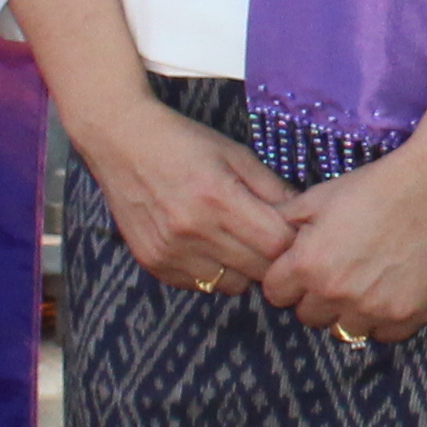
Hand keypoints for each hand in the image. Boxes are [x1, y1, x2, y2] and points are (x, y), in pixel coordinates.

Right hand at [69, 93, 298, 297]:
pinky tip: (206, 245)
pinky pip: (201, 285)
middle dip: (272, 258)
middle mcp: (193, 230)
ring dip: (243, 269)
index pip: (277, 245)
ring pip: (232, 285)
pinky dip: (213, 272)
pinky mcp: (155, 263)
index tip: (293, 232)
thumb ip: (272, 188)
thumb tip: (305, 218)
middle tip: (269, 239)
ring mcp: (171, 251)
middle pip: (258, 270)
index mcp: (218, 197)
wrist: (120, 141)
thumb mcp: (235, 154)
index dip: (292, 241)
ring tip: (235, 240)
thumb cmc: (184, 142)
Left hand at [260, 147, 426, 344]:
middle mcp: (337, 294)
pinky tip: (390, 292)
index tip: (303, 266)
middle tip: (337, 270)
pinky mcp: (409, 315)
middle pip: (308, 316)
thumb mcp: (319, 196)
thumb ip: (285, 221)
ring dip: (348, 311)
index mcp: (308, 265)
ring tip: (364, 282)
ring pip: (344, 330)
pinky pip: (384, 334)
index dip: (286, 278)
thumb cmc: (375, 186)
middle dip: (316, 296)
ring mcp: (374, 308)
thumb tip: (266, 233)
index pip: (276, 294)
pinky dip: (384, 319)